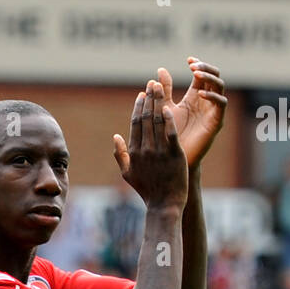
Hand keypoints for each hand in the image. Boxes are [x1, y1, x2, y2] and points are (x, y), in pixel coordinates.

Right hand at [112, 79, 187, 211]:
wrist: (164, 205)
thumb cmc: (147, 191)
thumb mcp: (129, 174)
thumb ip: (121, 155)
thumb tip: (115, 137)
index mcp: (135, 152)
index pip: (136, 123)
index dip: (139, 106)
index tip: (143, 94)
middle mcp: (146, 149)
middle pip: (146, 118)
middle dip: (149, 98)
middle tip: (153, 83)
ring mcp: (160, 152)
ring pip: (158, 121)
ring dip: (159, 102)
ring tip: (161, 87)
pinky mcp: (175, 155)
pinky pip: (171, 133)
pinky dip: (169, 119)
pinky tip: (169, 106)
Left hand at [158, 58, 226, 168]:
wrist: (174, 158)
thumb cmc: (169, 135)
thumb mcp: (164, 108)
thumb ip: (163, 90)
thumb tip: (159, 70)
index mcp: (195, 96)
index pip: (201, 74)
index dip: (198, 64)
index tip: (189, 60)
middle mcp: (206, 101)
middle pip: (213, 75)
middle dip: (205, 67)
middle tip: (193, 66)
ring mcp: (212, 110)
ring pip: (220, 85)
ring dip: (210, 77)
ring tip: (197, 74)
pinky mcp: (216, 121)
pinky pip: (221, 103)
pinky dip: (213, 96)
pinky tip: (201, 94)